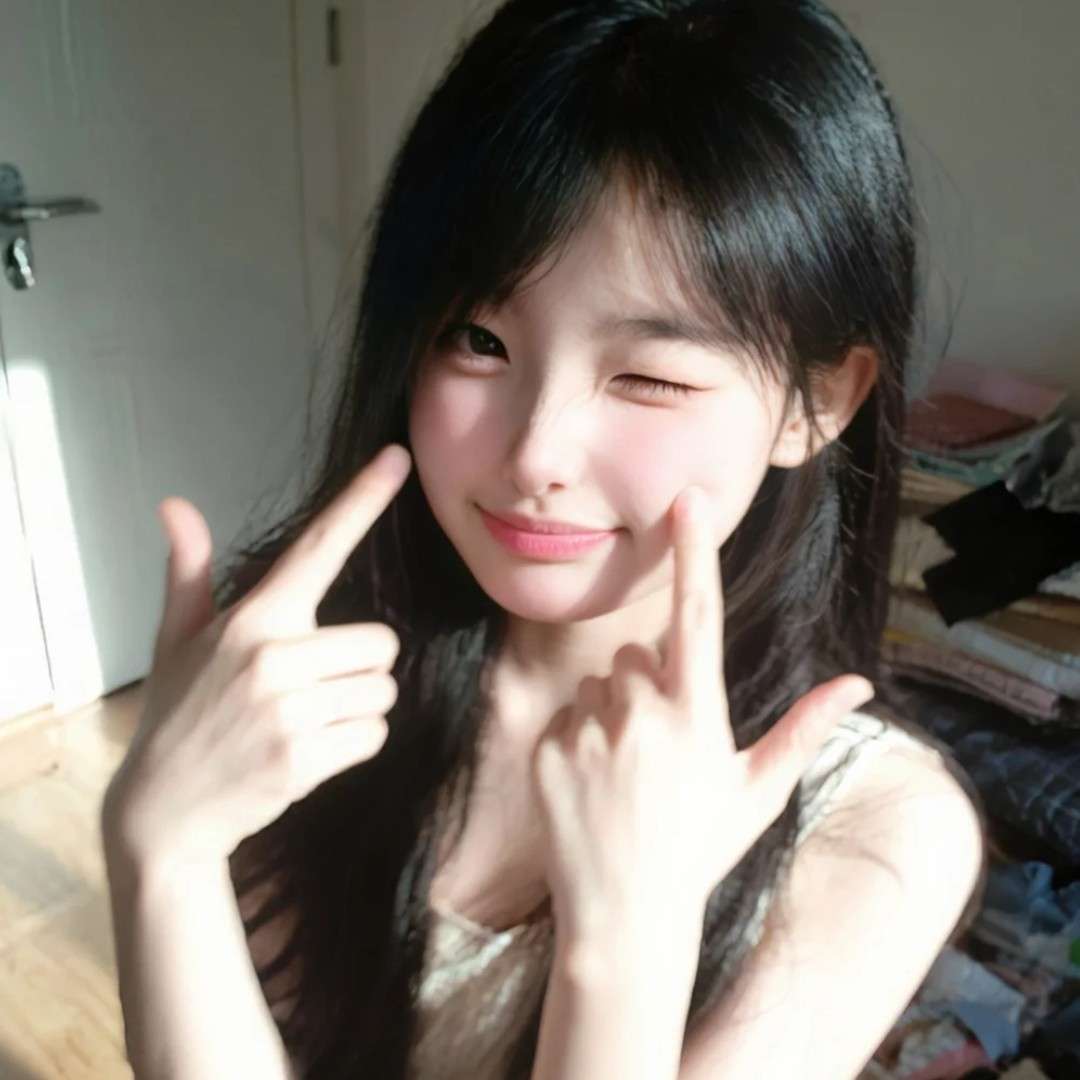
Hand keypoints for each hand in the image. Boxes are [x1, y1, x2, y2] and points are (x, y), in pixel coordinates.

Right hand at [102, 443, 412, 867]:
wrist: (164, 813)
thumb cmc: (177, 715)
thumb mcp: (177, 641)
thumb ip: (189, 573)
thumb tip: (175, 506)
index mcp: (251, 619)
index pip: (318, 547)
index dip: (362, 500)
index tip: (397, 458)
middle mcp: (273, 656)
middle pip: (382, 642)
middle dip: (361, 667)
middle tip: (314, 687)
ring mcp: (288, 709)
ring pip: (383, 691)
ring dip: (358, 708)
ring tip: (306, 721)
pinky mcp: (303, 757)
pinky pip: (374, 735)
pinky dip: (354, 745)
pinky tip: (311, 752)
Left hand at [530, 485, 874, 939]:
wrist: (624, 914)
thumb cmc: (700, 849)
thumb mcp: (757, 792)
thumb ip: (804, 729)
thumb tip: (858, 683)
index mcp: (696, 713)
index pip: (698, 613)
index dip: (694, 551)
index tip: (685, 499)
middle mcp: (640, 710)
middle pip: (637, 656)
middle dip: (647, 685)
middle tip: (657, 749)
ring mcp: (588, 728)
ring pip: (598, 683)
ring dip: (610, 710)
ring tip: (624, 772)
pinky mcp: (545, 746)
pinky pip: (564, 715)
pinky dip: (577, 738)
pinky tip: (591, 785)